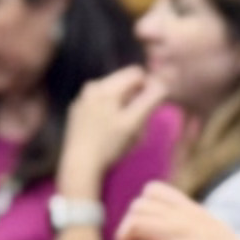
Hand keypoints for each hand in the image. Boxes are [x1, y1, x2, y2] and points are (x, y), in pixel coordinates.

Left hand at [61, 63, 164, 189]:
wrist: (79, 165)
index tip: (150, 108)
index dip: (148, 87)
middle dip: (135, 98)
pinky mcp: (77, 112)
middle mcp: (91, 87)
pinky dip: (109, 113)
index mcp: (105, 86)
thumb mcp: (134, 123)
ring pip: (112, 94)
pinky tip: (108, 133)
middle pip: (123, 83)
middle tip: (136, 123)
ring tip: (123, 129)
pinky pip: (100, 105)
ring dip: (123, 106)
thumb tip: (162, 84)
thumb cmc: (109, 145)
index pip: (136, 74)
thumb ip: (149, 101)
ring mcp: (82, 99)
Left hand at [118, 181, 239, 239]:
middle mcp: (192, 213)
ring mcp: (182, 220)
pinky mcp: (170, 232)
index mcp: (205, 219)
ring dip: (131, 228)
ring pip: (139, 207)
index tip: (150, 234)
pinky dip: (129, 237)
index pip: (165, 193)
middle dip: (140, 214)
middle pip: (151, 192)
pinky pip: (135, 224)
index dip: (153, 208)